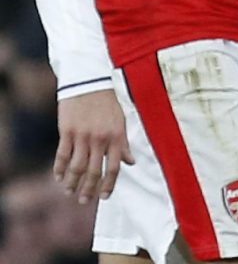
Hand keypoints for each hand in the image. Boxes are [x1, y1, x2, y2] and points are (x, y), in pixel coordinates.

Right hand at [55, 88, 133, 203]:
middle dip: (88, 190)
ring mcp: (82, 135)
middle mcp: (100, 138)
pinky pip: (62, 156)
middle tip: (83, 201)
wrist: (89, 82)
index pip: (114, 167)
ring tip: (69, 191)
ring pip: (76, 167)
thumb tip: (131, 163)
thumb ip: (123, 143)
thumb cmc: (107, 103)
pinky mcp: (67, 131)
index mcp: (115, 136)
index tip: (104, 197)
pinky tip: (59, 177)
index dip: (109, 184)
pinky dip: (60, 169)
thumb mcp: (120, 121)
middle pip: (93, 171)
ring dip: (72, 183)